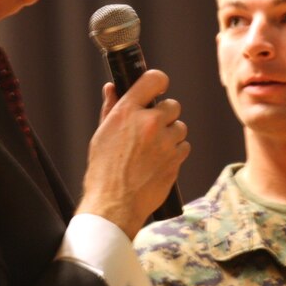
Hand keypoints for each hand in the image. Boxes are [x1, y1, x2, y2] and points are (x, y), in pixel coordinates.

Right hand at [78, 69, 189, 238]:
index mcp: (127, 112)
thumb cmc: (103, 170)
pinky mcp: (175, 160)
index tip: (158, 88)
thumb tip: (112, 88)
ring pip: (180, 127)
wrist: (114, 205)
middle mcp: (148, 123)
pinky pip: (184, 147)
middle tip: (152, 128)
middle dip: (165, 115)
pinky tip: (159, 161)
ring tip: (153, 149)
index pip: (154, 79)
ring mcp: (165, 142)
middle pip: (173, 105)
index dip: (158, 82)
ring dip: (171, 135)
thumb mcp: (102, 134)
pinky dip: (175, 152)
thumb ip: (111, 108)